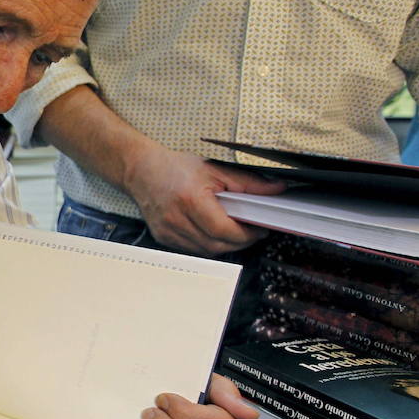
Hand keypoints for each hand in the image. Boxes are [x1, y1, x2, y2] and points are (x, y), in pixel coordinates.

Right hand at [125, 147, 286, 254]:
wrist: (141, 171)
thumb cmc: (175, 168)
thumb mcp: (215, 169)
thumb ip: (248, 183)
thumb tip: (277, 190)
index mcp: (191, 200)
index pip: (224, 230)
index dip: (246, 234)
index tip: (258, 229)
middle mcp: (176, 218)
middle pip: (216, 245)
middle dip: (239, 242)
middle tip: (251, 231)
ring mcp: (167, 231)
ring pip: (206, 251)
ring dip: (224, 245)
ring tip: (233, 231)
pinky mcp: (162, 237)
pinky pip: (193, 249)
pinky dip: (207, 244)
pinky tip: (212, 232)